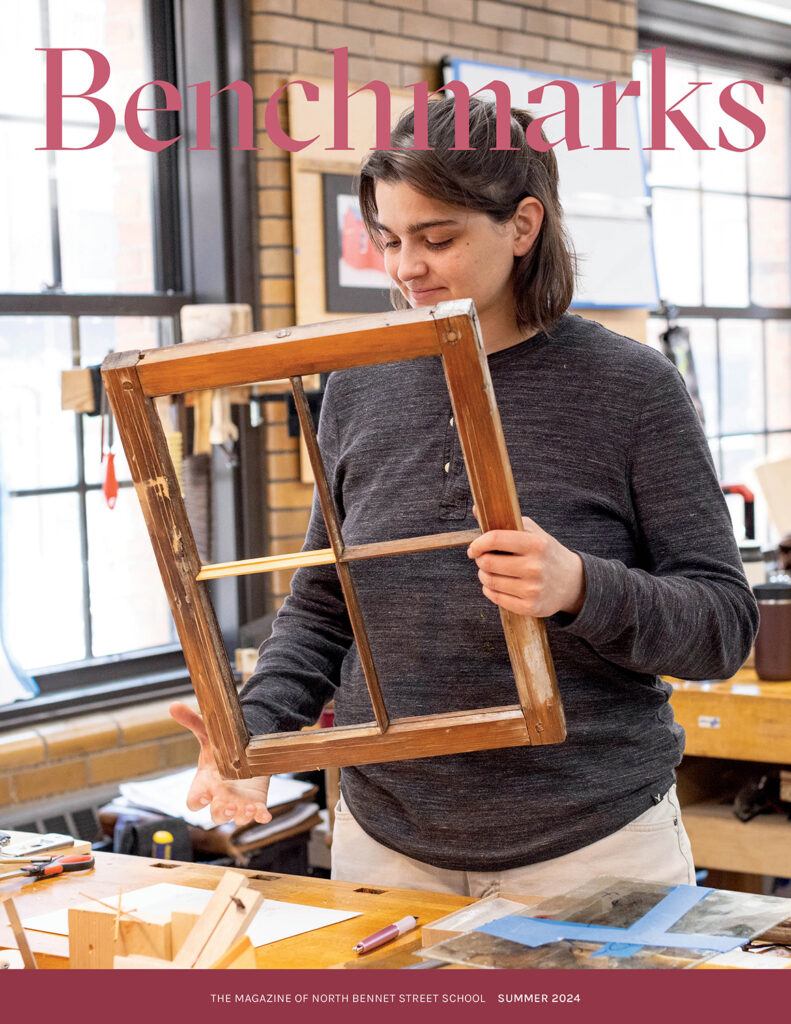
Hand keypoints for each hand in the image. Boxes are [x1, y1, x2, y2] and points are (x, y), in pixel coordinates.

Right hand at [169, 702, 271, 826]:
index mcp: (204, 784)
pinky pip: (257, 814)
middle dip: (221, 812)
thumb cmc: (220, 747)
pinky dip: (260, 816)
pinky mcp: (255, 802)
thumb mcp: (208, 733)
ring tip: (248, 807)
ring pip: (236, 817)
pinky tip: (264, 815)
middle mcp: (219, 797)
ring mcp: (237, 803)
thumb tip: (174, 705)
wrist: (245, 749)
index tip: (204, 794)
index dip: (197, 800)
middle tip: (229, 806)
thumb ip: (192, 721)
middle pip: (215, 814)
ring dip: (241, 815)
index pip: (194, 801)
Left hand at [467, 508, 585, 617]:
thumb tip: (476, 509)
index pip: (495, 539)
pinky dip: (489, 590)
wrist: (572, 581)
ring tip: (490, 571)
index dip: (478, 543)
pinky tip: (495, 585)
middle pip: (488, 562)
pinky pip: (496, 597)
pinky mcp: (530, 607)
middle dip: (480, 560)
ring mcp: (533, 589)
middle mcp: (535, 567)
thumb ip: (505, 521)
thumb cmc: (546, 553)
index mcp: (536, 544)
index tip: (474, 548)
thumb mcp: (533, 532)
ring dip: (484, 575)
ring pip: (490, 581)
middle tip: (484, 559)